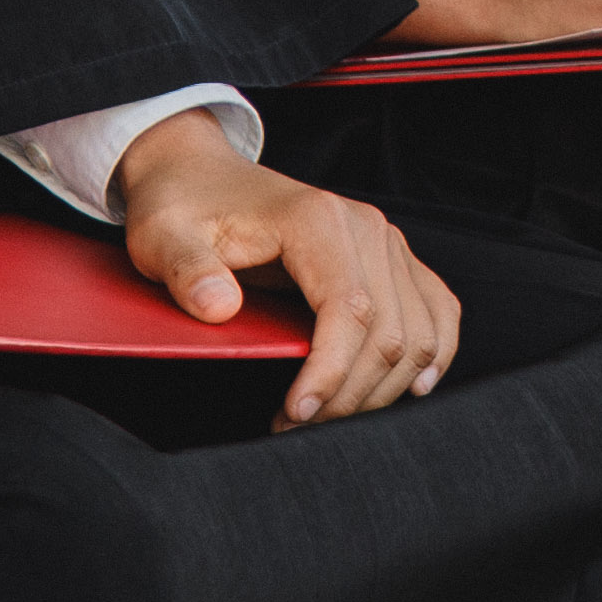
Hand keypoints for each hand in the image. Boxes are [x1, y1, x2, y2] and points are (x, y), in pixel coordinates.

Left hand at [112, 118, 455, 426]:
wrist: (199, 174)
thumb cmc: (184, 209)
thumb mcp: (164, 237)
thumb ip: (186, 270)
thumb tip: (217, 305)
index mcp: (316, 219)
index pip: (350, 310)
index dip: (330, 372)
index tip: (295, 415)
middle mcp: (365, 226)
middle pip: (389, 331)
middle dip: (349, 395)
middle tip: (296, 426)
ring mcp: (386, 240)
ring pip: (417, 332)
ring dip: (383, 388)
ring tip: (329, 416)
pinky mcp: (394, 257)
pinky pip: (437, 310)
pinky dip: (433, 354)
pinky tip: (413, 388)